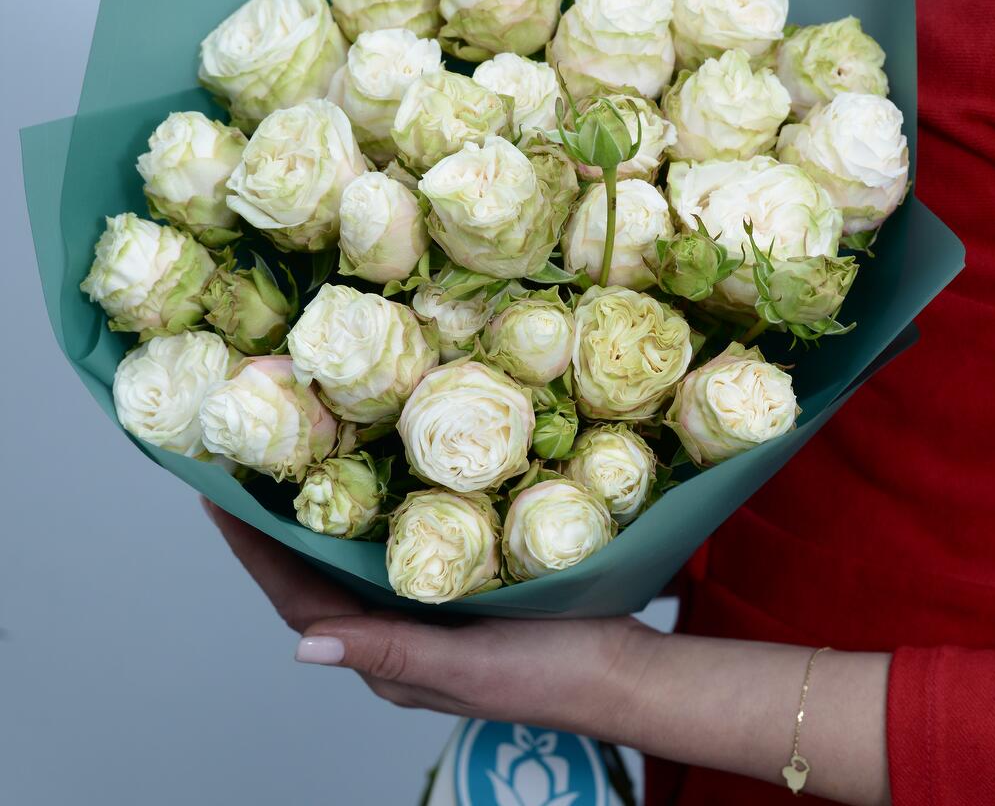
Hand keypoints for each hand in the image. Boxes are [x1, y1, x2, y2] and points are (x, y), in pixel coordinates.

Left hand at [204, 499, 657, 741]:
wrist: (621, 669)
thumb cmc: (549, 672)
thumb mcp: (467, 667)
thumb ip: (390, 653)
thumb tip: (301, 647)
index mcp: (389, 660)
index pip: (300, 602)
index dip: (255, 555)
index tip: (218, 502)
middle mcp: (395, 635)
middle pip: (314, 581)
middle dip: (270, 534)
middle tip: (238, 476)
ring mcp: (424, 613)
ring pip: (349, 567)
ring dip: (309, 526)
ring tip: (282, 476)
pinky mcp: (455, 590)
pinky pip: (391, 554)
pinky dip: (362, 525)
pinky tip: (363, 492)